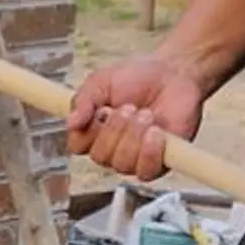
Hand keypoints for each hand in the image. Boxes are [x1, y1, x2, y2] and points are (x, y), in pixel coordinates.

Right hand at [66, 55, 204, 180]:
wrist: (174, 73)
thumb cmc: (139, 76)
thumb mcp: (103, 80)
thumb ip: (84, 99)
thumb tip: (71, 122)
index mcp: (94, 130)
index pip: (77, 145)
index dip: (88, 130)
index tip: (101, 109)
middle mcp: (113, 148)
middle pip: (100, 156)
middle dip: (116, 128)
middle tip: (129, 107)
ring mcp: (135, 158)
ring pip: (123, 163)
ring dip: (135, 135)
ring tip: (147, 114)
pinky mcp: (159, 162)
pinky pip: (146, 171)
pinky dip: (150, 150)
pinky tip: (156, 132)